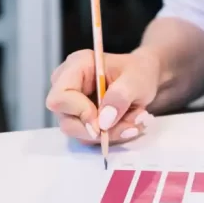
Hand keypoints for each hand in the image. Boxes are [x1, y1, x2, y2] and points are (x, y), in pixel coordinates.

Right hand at [46, 48, 161, 143]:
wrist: (143, 78)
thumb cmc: (138, 72)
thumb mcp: (137, 79)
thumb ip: (121, 96)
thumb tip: (104, 120)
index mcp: (76, 66)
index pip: (60, 97)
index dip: (79, 113)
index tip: (104, 121)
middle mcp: (67, 84)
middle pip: (67, 121)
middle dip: (99, 130)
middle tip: (129, 127)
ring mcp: (71, 104)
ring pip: (79, 133)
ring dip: (109, 133)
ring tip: (134, 120)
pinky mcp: (79, 118)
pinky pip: (89, 136)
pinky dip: (110, 134)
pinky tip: (127, 122)